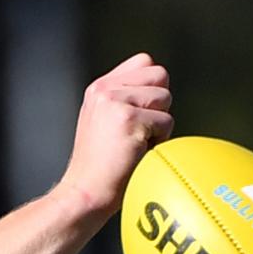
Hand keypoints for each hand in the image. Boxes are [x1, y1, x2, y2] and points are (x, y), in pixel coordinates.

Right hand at [57, 53, 172, 214]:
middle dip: (158, 105)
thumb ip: (125, 99)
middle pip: (160, 75)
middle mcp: (105, 89)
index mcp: (100, 88)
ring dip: (159, 125)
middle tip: (137, 131)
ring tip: (134, 144)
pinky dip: (159, 142)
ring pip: (165, 98)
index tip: (137, 116)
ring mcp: (115, 102)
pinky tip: (136, 154)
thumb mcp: (103, 122)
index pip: (145, 61)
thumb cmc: (102, 166)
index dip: (151, 88)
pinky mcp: (129, 120)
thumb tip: (160, 89)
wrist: (86, 192)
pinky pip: (167, 122)